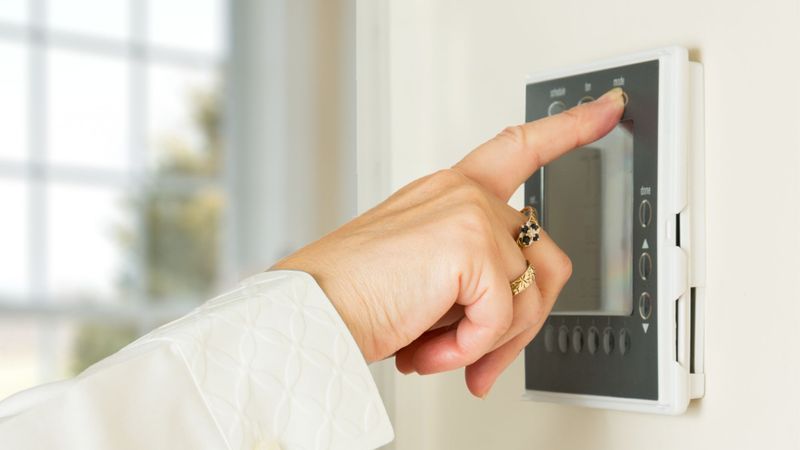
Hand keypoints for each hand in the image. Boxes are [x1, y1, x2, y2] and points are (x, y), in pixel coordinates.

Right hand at [272, 87, 624, 396]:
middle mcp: (463, 194)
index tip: (606, 110)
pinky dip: (468, 348)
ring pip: (532, 292)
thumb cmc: (351, 295)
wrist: (310, 314)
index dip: (569, 128)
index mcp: (449, 193)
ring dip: (490, 341)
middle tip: (480, 359)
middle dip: (520, 322)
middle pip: (546, 258)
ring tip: (440, 351)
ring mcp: (470, 213)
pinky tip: (428, 347)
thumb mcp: (424, 279)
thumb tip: (506, 324)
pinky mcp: (471, 243)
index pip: (519, 148)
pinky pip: (503, 316)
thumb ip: (471, 282)